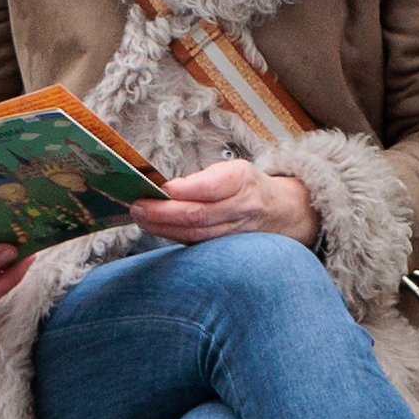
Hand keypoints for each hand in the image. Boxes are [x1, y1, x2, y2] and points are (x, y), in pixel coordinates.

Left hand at [130, 158, 318, 247]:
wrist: (280, 212)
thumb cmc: (248, 187)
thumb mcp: (232, 170)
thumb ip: (201, 179)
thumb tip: (164, 190)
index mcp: (243, 181)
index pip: (212, 186)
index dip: (183, 190)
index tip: (160, 188)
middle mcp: (243, 208)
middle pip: (198, 215)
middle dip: (163, 212)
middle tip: (138, 206)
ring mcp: (236, 232)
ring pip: (195, 234)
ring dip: (163, 227)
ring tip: (141, 217)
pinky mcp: (228, 248)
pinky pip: (197, 244)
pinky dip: (173, 236)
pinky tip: (156, 229)